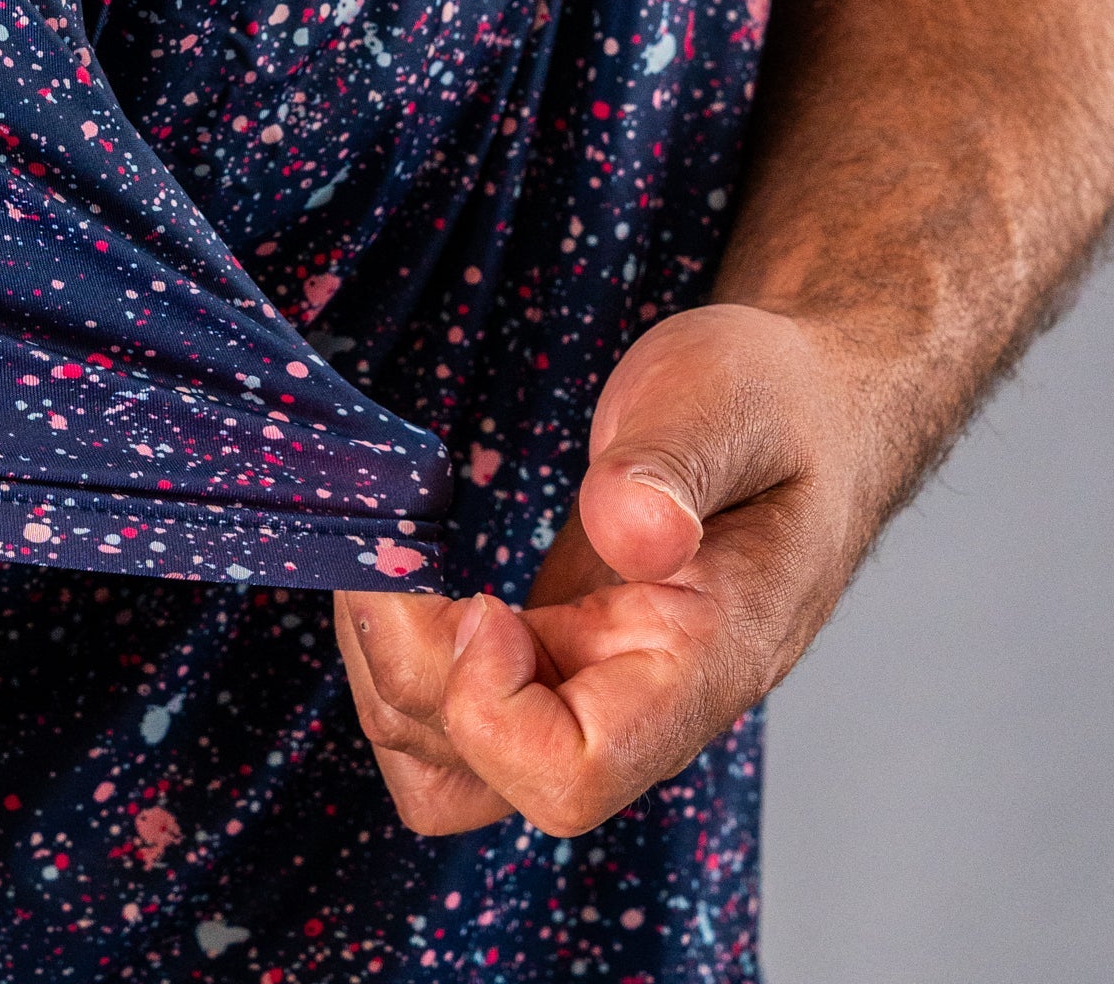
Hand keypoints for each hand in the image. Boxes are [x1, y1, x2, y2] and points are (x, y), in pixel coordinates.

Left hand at [333, 303, 875, 835]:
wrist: (797, 411)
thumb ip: (677, 466)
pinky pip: (453, 712)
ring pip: (453, 765)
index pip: (574, 772)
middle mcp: (639, 703)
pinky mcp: (550, 654)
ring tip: (384, 559)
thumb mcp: (729, 401)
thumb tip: (629, 530)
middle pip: (490, 779)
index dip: (492, 708)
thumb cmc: (776, 405)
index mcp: (700, 664)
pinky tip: (404, 572)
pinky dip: (402, 656)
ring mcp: (588, 685)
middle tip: (390, 555)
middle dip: (408, 675)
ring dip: (388, 675)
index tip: (480, 600)